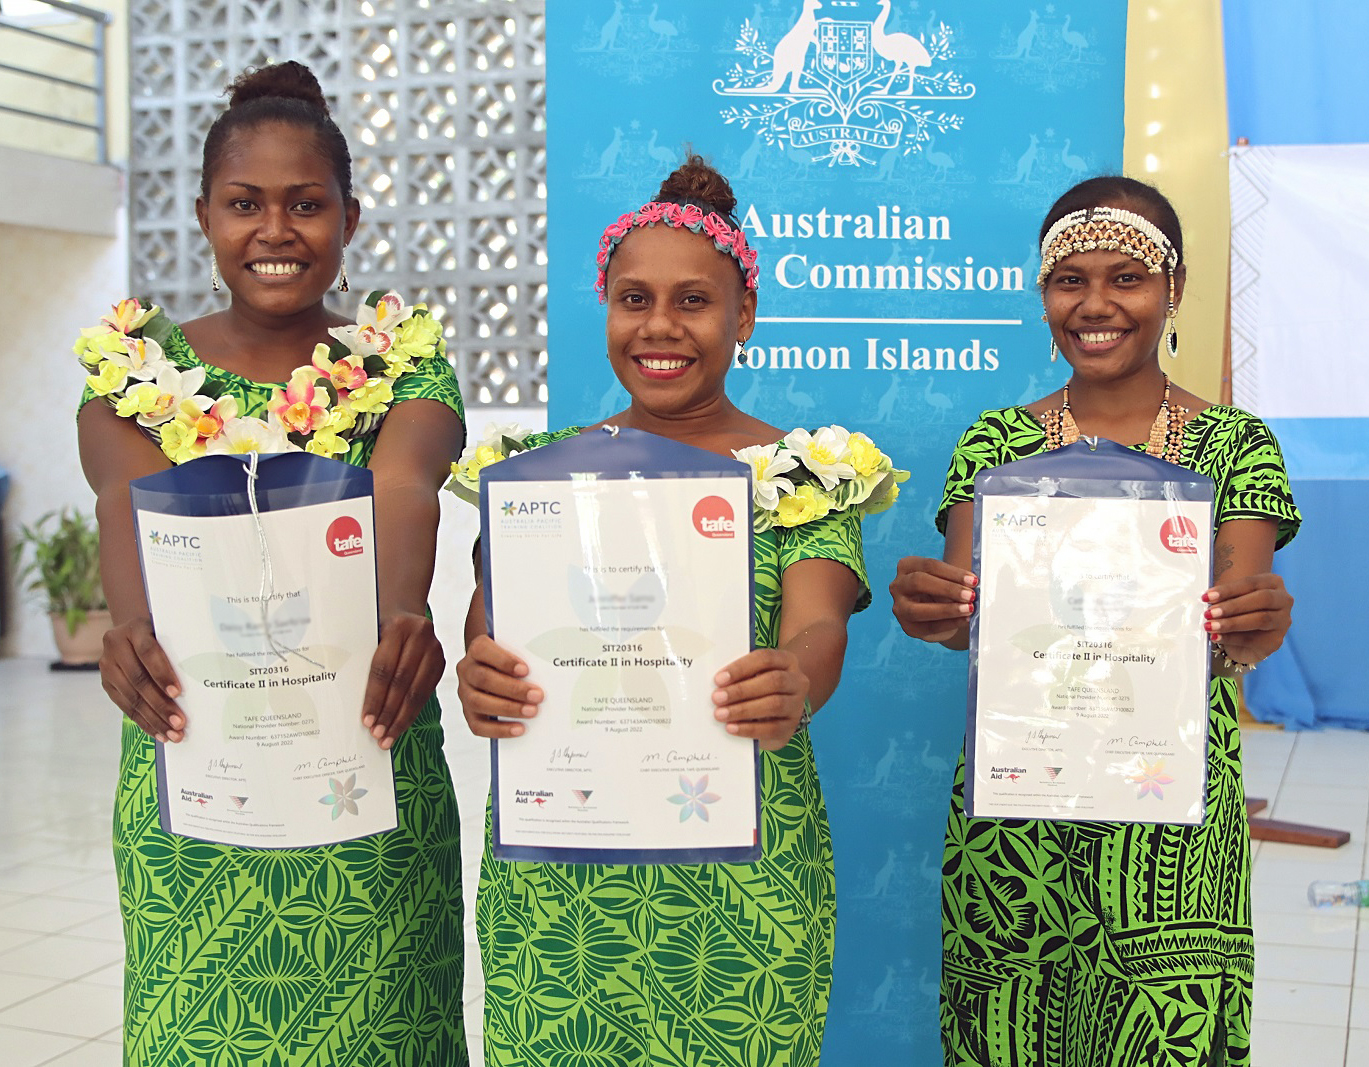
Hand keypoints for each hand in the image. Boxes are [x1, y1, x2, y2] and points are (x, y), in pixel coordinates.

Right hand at [99, 616, 184, 741]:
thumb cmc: (161, 635)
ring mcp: (107, 666)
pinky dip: (144, 722)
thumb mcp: (168, 634)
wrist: (133, 632)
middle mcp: (116, 646)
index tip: (177, 693)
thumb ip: (178, 650)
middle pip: (138, 680)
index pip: (148, 652)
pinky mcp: (106, 683)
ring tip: (173, 734)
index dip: (162, 673)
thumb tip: (204, 678)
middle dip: (160, 705)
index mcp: (134, 629)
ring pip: (131, 697)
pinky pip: (125, 707)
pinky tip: (159, 733)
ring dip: (154, 719)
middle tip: (180, 722)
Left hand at [362, 611, 445, 749]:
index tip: (366, 720)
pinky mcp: (441, 662)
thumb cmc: (377, 629)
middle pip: (402, 682)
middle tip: (377, 735)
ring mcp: (434, 648)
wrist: (404, 613)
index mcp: (397, 627)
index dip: (375, 697)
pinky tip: (401, 725)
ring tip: (388, 737)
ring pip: (417, 691)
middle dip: (388, 712)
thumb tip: (348, 703)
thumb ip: (363, 661)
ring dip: (402, 718)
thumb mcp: (369, 635)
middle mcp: (420, 635)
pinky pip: (426, 692)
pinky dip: (413, 711)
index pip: (383, 669)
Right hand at [455, 634, 541, 738]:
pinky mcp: (469, 713)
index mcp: (477, 649)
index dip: (504, 660)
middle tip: (538, 695)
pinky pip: (478, 725)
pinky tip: (519, 728)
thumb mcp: (517, 651)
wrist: (496, 671)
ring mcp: (465, 693)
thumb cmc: (511, 660)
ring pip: (478, 702)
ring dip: (507, 708)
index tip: (526, 670)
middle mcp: (467, 670)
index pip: (483, 650)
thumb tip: (549, 662)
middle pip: (483, 678)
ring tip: (532, 711)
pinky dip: (499, 729)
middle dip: (513, 688)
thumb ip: (527, 654)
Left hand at [712, 649, 808, 751]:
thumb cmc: (760, 686)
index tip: (719, 679)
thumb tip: (717, 684)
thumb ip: (741, 675)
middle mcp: (797, 681)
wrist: (781, 710)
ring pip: (774, 705)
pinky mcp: (791, 727)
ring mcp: (797, 705)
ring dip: (743, 710)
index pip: (765, 658)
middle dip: (741, 690)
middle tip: (717, 698)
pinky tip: (732, 727)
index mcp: (787, 661)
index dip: (741, 667)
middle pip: (773, 681)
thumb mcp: (754, 675)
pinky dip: (749, 729)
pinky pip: (772, 728)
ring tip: (721, 714)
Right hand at [890, 556, 976, 642]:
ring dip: (947, 610)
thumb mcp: (947, 580)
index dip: (952, 573)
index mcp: (907, 566)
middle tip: (970, 595)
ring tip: (968, 609)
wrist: (937, 613)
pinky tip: (964, 620)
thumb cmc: (943, 590)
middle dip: (948, 589)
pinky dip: (949, 624)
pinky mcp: (908, 627)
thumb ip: (958, 580)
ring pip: (918, 610)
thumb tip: (974, 585)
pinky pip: (928, 626)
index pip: (929, 565)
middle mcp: (898, 585)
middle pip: (919, 582)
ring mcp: (899, 607)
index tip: (973, 580)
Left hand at [1203, 572, 1293, 667]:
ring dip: (1232, 623)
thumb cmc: (1238, 611)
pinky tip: (1216, 637)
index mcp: (1273, 583)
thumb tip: (1206, 599)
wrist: (1246, 638)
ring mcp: (1283, 621)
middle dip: (1232, 606)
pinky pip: (1253, 639)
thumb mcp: (1232, 599)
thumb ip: (1224, 596)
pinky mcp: (1276, 640)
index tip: (1207, 596)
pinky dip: (1231, 638)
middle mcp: (1283, 600)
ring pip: (1261, 619)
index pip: (1251, 583)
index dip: (1228, 589)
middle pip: (1262, 599)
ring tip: (1210, 626)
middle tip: (1210, 612)